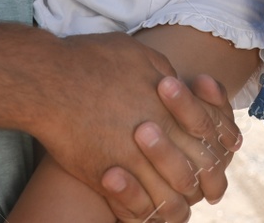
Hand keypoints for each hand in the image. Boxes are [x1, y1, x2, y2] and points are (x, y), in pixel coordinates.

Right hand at [33, 34, 239, 221]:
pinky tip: (139, 206)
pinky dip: (141, 212)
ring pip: (169, 199)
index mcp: (171, 109)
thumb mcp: (141, 56)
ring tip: (170, 202)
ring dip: (173, 204)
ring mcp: (130, 161)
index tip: (211, 154)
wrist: (46, 79)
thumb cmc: (91, 59)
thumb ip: (166, 73)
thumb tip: (180, 87)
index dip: (216, 149)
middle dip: (201, 183)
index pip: (211, 139)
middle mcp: (157, 138)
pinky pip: (135, 209)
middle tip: (198, 187)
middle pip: (195, 174)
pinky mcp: (104, 177)